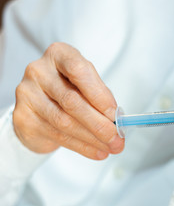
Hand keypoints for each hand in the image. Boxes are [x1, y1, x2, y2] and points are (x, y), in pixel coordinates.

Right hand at [13, 42, 123, 159]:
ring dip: (92, 138)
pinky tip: (96, 151)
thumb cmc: (69, 89)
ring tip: (111, 146)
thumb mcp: (85, 84)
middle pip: (72, 100)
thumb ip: (100, 97)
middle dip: (99, 123)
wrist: (40, 106)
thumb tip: (118, 119)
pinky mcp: (23, 117)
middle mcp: (39, 71)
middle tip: (117, 137)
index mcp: (59, 55)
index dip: (99, 93)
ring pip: (65, 121)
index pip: (78, 69)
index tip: (115, 113)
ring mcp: (27, 94)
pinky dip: (82, 146)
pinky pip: (57, 135)